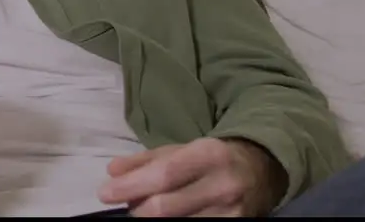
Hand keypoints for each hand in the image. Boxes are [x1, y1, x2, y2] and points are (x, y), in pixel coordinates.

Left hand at [98, 137, 286, 216]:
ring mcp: (232, 213)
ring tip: (146, 209)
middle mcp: (223, 185)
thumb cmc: (211, 158)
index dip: (132, 186)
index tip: (105, 193)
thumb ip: (144, 161)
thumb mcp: (179, 150)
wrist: (260, 170)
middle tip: (126, 204)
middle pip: (167, 207)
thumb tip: (111, 172)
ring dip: (152, 219)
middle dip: (137, 208)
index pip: (164, 175)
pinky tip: (168, 218)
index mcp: (209, 155)